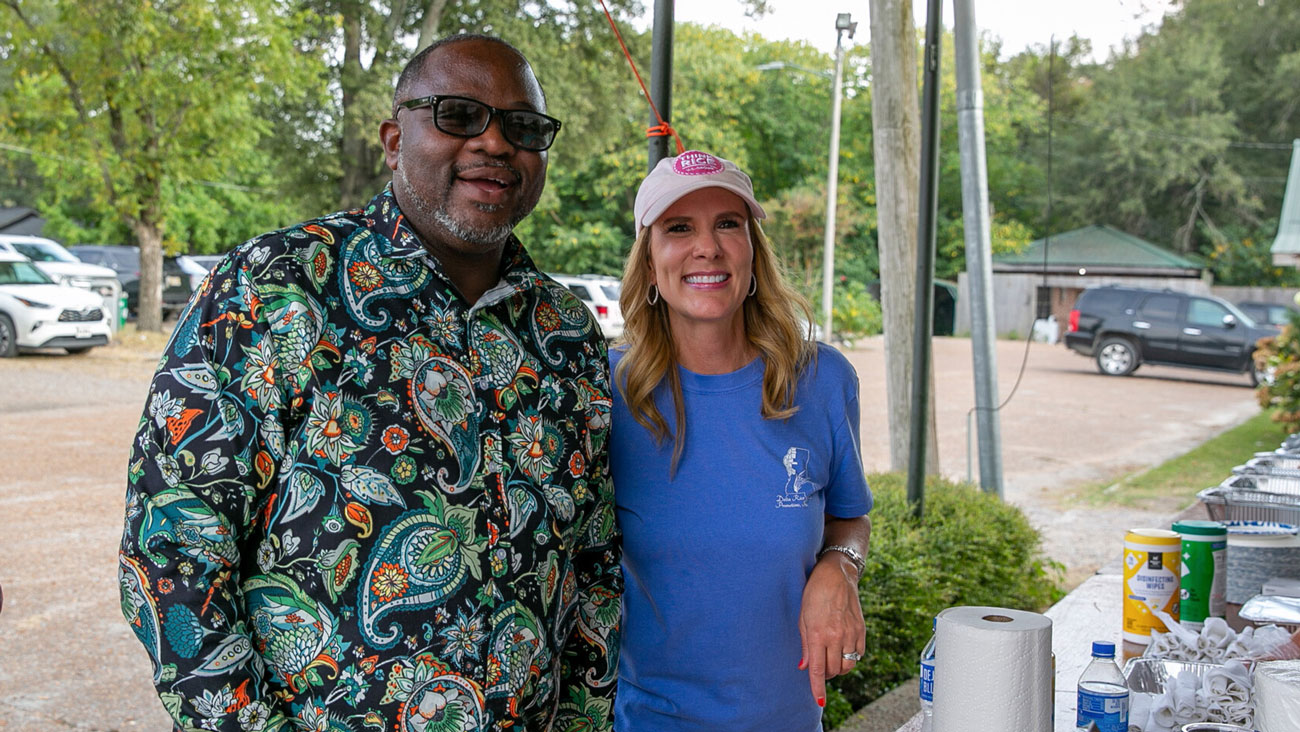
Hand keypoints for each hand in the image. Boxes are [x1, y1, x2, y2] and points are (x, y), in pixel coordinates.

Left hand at [798, 552, 865, 707]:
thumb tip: (804, 667)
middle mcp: (836, 636)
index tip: (819, 701)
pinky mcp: (861, 631)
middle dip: (824, 674)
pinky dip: (849, 659)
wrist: (836, 575)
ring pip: (846, 666)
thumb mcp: (802, 618)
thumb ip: (804, 645)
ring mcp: (851, 634)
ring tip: (829, 658)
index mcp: (818, 634)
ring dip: (837, 668)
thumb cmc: (814, 594)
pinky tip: (841, 650)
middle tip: (818, 666)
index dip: (817, 688)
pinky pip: (857, 656)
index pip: (817, 669)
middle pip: (832, 670)